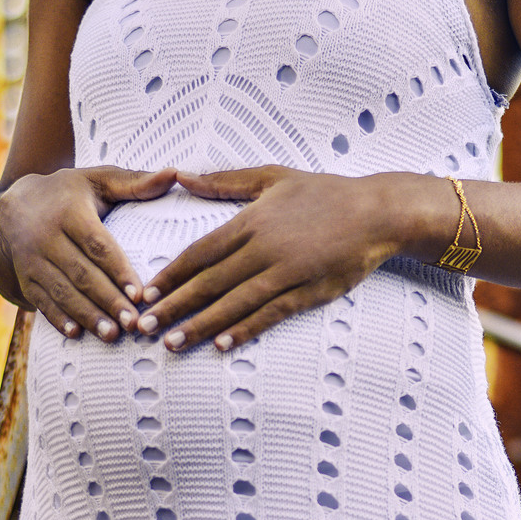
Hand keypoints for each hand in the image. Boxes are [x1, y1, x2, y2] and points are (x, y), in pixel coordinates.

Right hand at [0, 166, 176, 339]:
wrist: (14, 204)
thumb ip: (136, 182)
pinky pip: (40, 300)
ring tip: (112, 335)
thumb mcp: (99, 180)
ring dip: (87, 315)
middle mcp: (45, 235)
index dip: (118, 271)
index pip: (97, 245)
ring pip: (61, 290)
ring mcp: (31, 258)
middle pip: (81, 273)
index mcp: (69, 211)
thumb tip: (174, 174)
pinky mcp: (24, 276)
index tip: (140, 294)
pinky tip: (76, 334)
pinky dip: (57, 318)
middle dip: (107, 300)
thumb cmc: (70, 193)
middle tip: (134, 323)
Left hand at [138, 166, 402, 351]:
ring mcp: (288, 272)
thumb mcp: (273, 176)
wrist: (378, 212)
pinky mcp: (310, 291)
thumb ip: (225, 180)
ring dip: (201, 324)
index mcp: (252, 220)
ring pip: (235, 303)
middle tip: (143, 327)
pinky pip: (272, 314)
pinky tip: (223, 344)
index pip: (200, 252)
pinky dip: (246, 329)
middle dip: (173, 306)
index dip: (170, 274)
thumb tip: (181, 176)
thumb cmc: (327, 192)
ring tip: (172, 343)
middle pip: (210, 282)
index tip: (144, 293)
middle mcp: (265, 248)